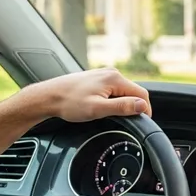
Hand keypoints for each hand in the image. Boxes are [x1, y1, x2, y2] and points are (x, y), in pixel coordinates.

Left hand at [26, 68, 151, 122]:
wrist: (49, 96)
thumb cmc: (69, 103)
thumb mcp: (98, 109)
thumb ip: (122, 107)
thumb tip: (142, 106)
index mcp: (114, 78)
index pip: (142, 94)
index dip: (146, 110)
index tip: (144, 122)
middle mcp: (111, 73)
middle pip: (134, 92)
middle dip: (134, 107)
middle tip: (128, 123)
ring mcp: (104, 75)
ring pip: (124, 92)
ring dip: (124, 104)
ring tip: (113, 116)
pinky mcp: (98, 79)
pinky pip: (114, 90)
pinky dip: (115, 101)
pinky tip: (104, 108)